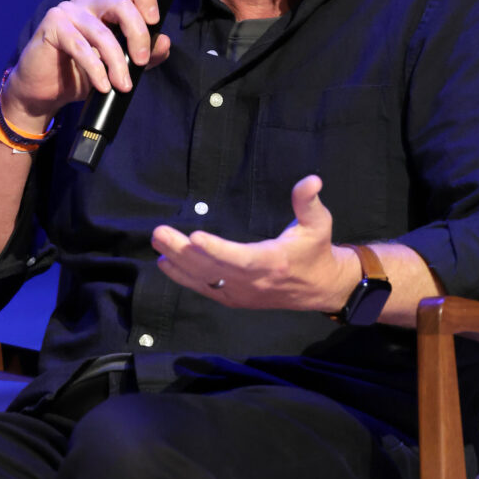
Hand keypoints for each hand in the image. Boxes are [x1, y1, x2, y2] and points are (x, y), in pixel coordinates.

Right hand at [1, 0, 171, 128]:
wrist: (46, 91)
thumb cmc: (81, 72)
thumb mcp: (120, 65)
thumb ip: (144, 54)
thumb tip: (165, 42)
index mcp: (104, 2)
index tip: (154, 21)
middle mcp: (86, 1)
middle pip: (121, 4)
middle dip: (138, 34)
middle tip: (141, 62)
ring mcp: (67, 11)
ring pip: (102, 32)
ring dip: (117, 62)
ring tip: (123, 85)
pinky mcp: (52, 27)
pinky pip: (81, 47)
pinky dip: (96, 69)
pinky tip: (103, 85)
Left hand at [152, 175, 359, 313]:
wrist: (320, 288)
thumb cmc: (315, 250)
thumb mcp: (319, 224)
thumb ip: (309, 202)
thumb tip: (312, 180)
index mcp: (273, 263)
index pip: (241, 259)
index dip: (217, 250)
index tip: (195, 237)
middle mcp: (253, 282)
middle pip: (213, 269)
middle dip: (183, 252)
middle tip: (160, 234)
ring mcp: (241, 293)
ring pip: (204, 280)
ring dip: (178, 263)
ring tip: (158, 243)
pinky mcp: (234, 298)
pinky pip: (205, 289)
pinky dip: (184, 277)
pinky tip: (166, 263)